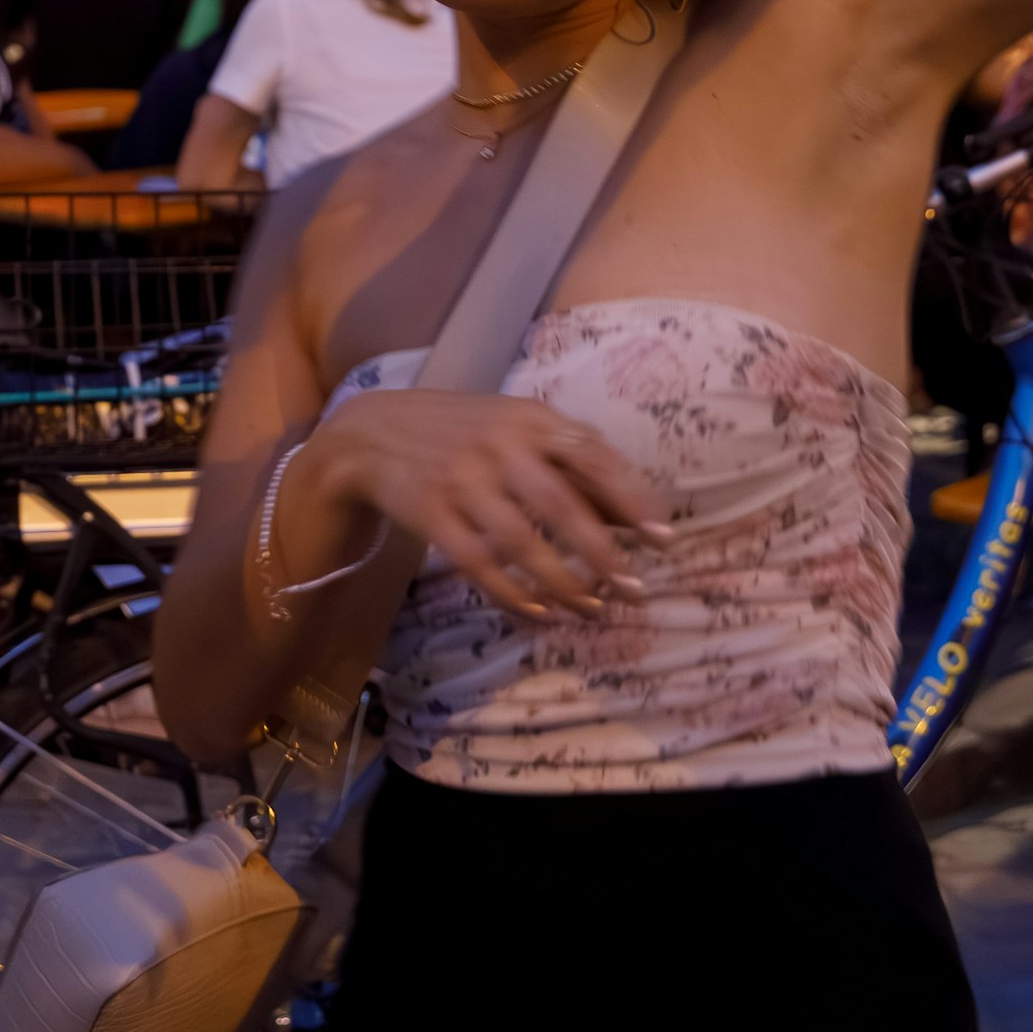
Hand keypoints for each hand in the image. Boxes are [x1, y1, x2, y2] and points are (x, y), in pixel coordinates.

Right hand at [289, 388, 672, 622]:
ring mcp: (461, 478)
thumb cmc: (465, 433)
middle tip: (635, 590)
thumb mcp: (517, 426)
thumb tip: (634, 513)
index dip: (630, 498)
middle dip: (603, 554)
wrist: (371, 433)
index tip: (662, 540)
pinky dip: (511, 593)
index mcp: (531, 418)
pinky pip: (477, 563)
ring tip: (592, 610)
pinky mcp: (430, 511)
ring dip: (562, 583)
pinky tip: (538, 613)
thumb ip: (570, 461)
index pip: (592, 456)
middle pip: (560, 505)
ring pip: (520, 542)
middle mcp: (499, 443)